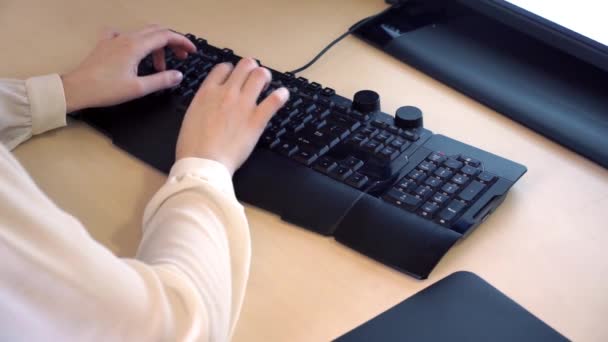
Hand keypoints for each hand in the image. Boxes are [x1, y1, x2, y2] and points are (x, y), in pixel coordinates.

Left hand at [61, 25, 195, 112]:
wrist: (77, 89)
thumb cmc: (106, 89)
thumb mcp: (138, 88)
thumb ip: (161, 80)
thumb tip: (178, 75)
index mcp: (136, 46)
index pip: (165, 36)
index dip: (182, 42)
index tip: (191, 51)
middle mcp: (126, 38)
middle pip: (156, 32)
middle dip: (172, 42)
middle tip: (181, 57)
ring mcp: (114, 39)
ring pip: (142, 34)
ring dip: (156, 47)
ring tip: (160, 67)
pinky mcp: (105, 45)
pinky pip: (124, 35)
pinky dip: (136, 41)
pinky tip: (135, 52)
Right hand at [176, 58, 289, 174]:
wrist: (204, 162)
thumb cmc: (193, 145)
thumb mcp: (191, 115)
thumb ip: (204, 102)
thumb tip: (211, 100)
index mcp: (208, 91)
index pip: (223, 67)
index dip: (231, 70)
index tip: (234, 76)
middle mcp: (227, 92)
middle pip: (245, 65)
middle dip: (251, 68)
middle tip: (254, 78)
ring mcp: (243, 104)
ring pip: (260, 75)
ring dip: (265, 76)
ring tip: (267, 83)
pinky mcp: (257, 119)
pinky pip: (274, 100)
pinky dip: (281, 95)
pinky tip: (283, 95)